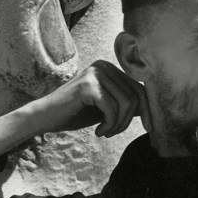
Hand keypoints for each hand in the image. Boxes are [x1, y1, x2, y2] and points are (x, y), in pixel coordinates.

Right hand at [32, 60, 151, 137]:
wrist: (45, 117)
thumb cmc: (76, 113)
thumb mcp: (106, 107)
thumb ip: (125, 103)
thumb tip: (152, 110)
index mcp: (109, 67)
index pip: (139, 87)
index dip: (148, 109)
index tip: (149, 127)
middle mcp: (103, 65)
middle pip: (135, 96)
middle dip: (128, 121)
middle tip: (112, 132)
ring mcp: (95, 73)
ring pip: (126, 104)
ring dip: (118, 125)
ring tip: (105, 132)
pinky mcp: (88, 85)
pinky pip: (112, 109)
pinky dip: (109, 125)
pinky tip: (98, 131)